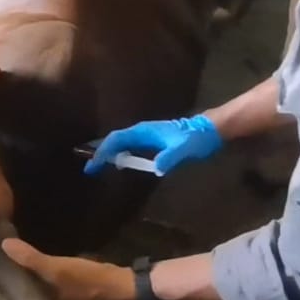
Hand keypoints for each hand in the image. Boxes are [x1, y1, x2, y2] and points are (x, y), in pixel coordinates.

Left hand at [0, 238, 134, 299]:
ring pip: (22, 294)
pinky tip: (23, 267)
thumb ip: (31, 260)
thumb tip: (4, 245)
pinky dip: (26, 278)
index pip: (2, 299)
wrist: (123, 290)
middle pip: (10, 298)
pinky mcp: (61, 298)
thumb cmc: (88, 282)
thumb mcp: (58, 269)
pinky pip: (35, 289)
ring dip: (10, 280)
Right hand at [85, 114, 221, 175]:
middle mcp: (141, 131)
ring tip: (98, 166)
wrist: (209, 130)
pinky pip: (130, 146)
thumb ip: (169, 157)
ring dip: (109, 153)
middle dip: (101, 153)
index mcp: (143, 131)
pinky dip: (120, 154)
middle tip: (90, 169)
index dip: (103, 151)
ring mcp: (146, 135)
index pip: (116, 140)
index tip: (93, 165)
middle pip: (115, 140)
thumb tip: (155, 169)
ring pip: (121, 143)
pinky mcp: (152, 141)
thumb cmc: (195, 138)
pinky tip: (120, 163)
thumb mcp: (184, 149)